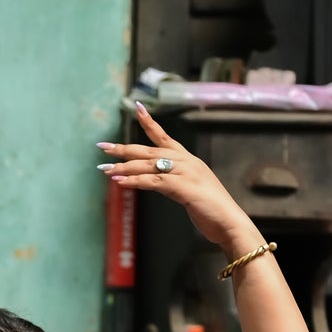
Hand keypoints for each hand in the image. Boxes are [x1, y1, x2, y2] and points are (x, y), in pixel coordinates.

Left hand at [98, 103, 258, 254]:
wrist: (229, 222)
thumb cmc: (210, 209)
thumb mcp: (188, 190)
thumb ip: (171, 182)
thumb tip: (152, 181)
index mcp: (188, 160)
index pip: (165, 137)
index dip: (149, 123)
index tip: (136, 108)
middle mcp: (187, 162)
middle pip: (150, 150)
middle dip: (125, 148)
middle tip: (102, 146)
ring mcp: (186, 173)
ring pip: (150, 164)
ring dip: (125, 167)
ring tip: (106, 169)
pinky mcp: (184, 188)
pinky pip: (154, 181)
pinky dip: (136, 180)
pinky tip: (120, 182)